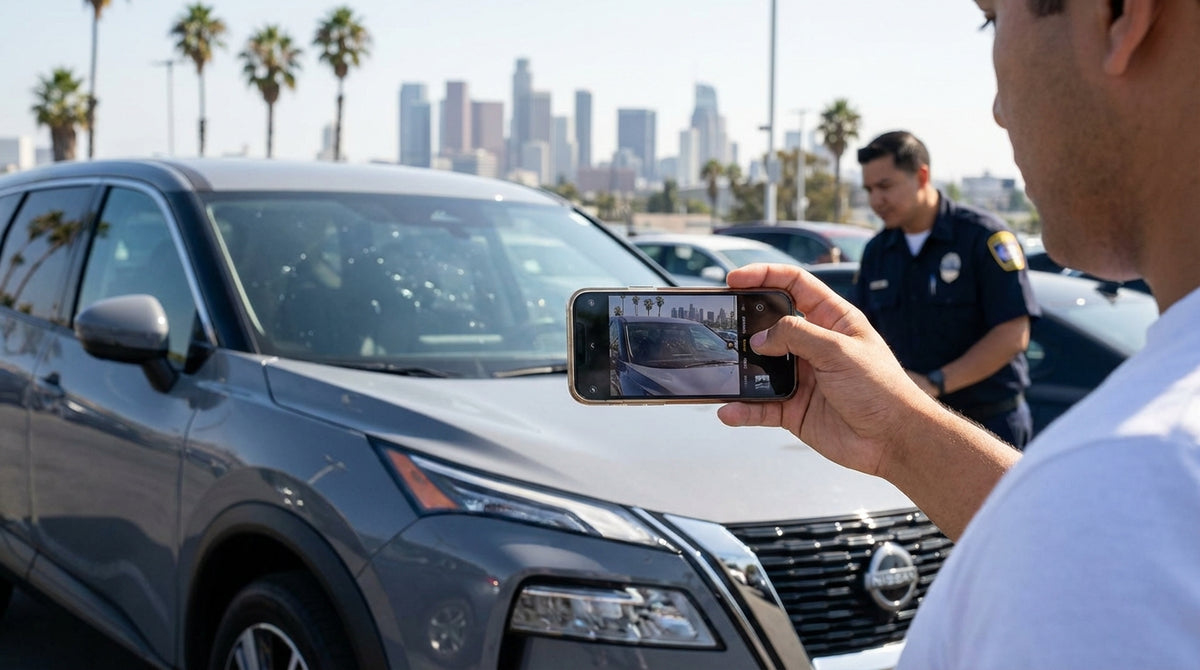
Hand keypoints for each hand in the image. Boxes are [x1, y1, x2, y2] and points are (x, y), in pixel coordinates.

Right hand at [717, 263, 940, 477]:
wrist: (895, 439)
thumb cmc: (881, 388)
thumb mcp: (839, 350)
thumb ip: (796, 336)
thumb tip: (759, 339)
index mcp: (832, 319)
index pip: (794, 284)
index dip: (764, 275)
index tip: (734, 279)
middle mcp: (814, 345)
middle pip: (769, 324)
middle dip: (744, 323)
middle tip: (720, 324)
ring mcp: (802, 377)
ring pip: (759, 367)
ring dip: (739, 370)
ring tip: (721, 369)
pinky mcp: (794, 408)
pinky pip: (761, 406)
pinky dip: (743, 409)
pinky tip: (729, 411)